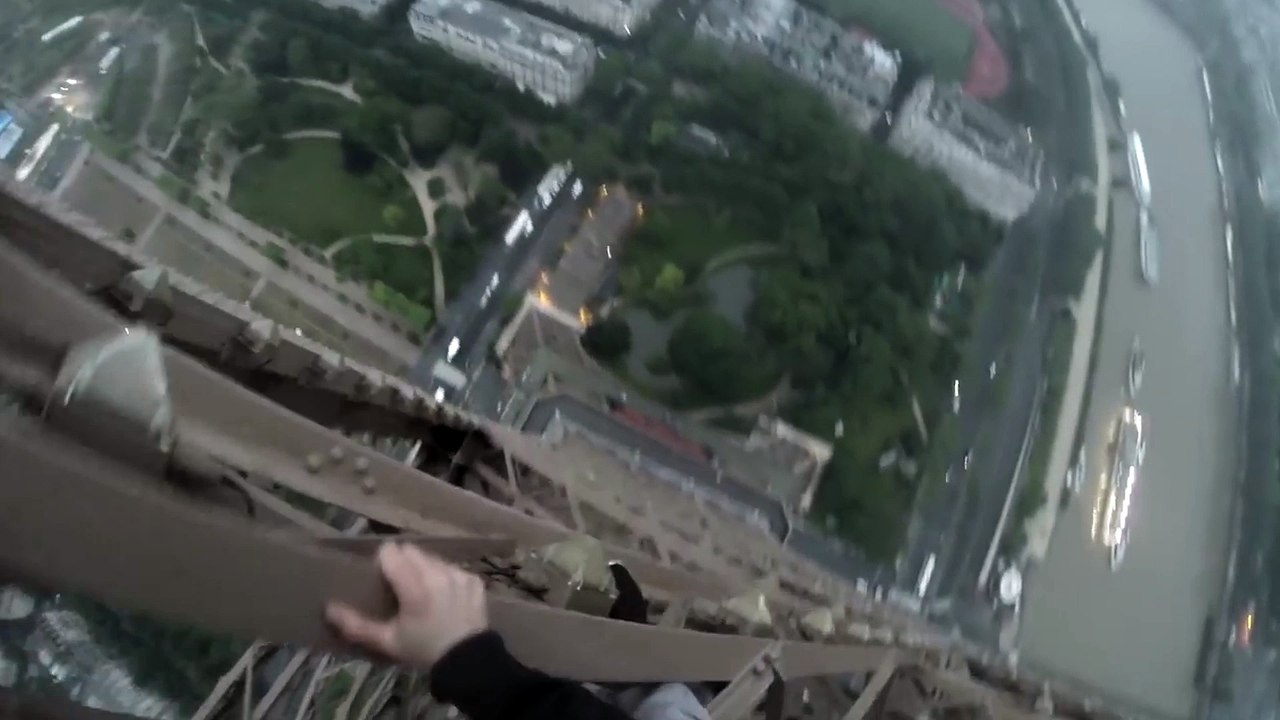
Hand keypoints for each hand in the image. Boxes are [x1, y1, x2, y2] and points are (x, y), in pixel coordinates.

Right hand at [326, 542, 488, 666]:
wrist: (467, 661)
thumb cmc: (423, 650)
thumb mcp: (388, 642)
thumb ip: (357, 625)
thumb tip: (328, 608)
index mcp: (415, 587)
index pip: (391, 551)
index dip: (383, 561)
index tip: (382, 578)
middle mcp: (438, 574)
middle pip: (411, 551)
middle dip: (403, 563)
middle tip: (400, 587)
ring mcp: (458, 574)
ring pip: (432, 558)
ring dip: (424, 569)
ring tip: (423, 593)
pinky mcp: (473, 579)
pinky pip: (452, 568)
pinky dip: (445, 578)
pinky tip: (444, 598)